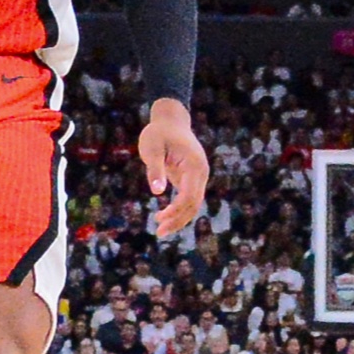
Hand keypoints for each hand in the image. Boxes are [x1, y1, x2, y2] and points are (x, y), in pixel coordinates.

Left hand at [139, 99, 208, 237]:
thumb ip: (155, 169)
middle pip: (194, 203)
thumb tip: (157, 192)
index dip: (176, 210)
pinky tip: (165, 218)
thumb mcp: (152, 147)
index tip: (160, 219)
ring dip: (179, 218)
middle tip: (158, 232)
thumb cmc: (159, 133)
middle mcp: (201, 171)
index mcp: (194, 164)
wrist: (170, 120)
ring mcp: (198, 175)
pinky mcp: (192, 178)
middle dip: (178, 220)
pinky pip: (189, 199)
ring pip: (194, 204)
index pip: (190, 195)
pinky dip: (179, 210)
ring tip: (160, 230)